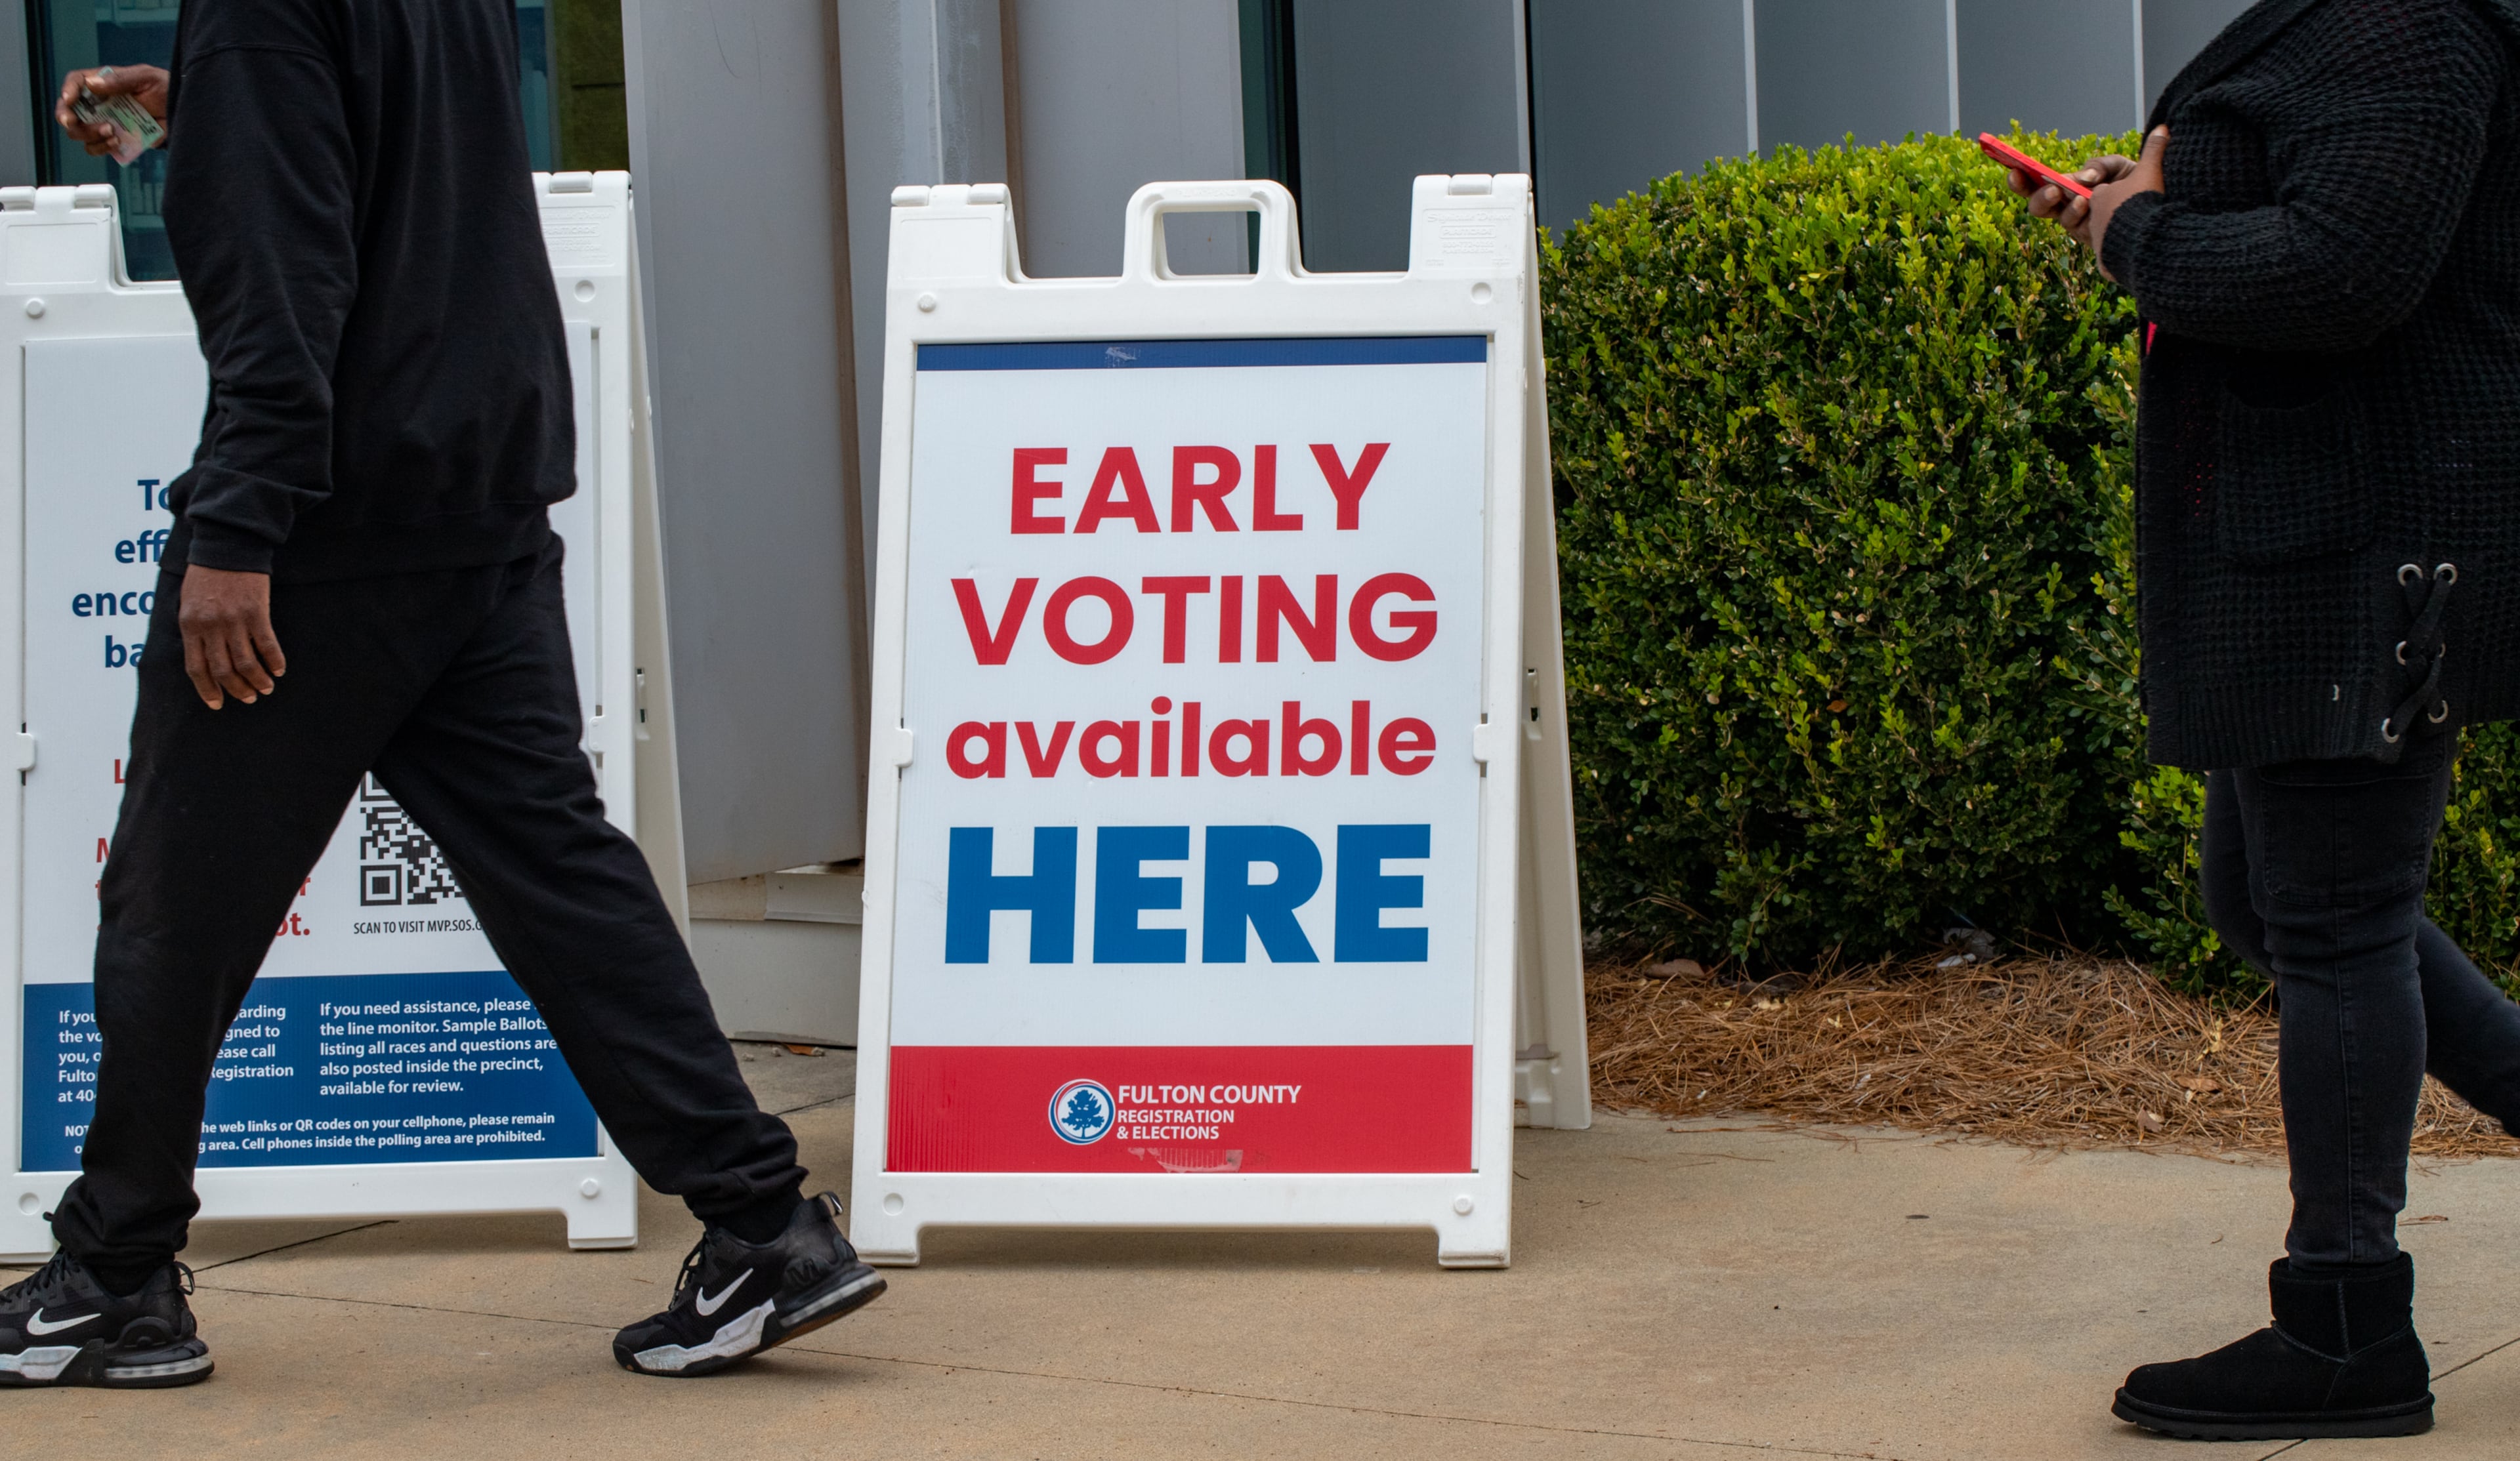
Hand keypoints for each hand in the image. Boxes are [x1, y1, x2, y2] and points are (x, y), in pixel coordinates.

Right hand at [56, 64, 169, 157]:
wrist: (180, 111)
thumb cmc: (163, 88)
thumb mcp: (145, 77)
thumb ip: (120, 79)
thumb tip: (92, 84)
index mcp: (102, 83)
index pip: (75, 82)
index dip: (67, 90)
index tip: (69, 100)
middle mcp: (98, 103)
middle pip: (68, 112)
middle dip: (70, 120)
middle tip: (81, 123)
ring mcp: (104, 122)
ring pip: (79, 133)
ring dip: (90, 135)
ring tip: (112, 132)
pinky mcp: (113, 138)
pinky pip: (96, 148)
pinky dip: (102, 147)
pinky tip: (117, 142)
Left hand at [179, 568, 285, 709]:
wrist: (227, 547)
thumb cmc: (206, 575)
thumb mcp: (188, 603)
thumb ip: (194, 629)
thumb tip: (204, 657)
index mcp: (190, 626)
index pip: (196, 668)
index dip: (207, 690)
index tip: (217, 704)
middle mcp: (210, 627)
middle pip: (223, 670)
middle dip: (237, 689)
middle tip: (249, 698)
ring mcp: (234, 620)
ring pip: (246, 663)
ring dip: (257, 680)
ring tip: (266, 688)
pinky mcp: (256, 612)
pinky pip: (267, 645)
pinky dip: (274, 661)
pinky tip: (278, 669)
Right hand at [2008, 129, 2167, 277]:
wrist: (2163, 215)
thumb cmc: (2140, 189)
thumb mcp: (2120, 167)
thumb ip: (2100, 165)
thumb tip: (2085, 178)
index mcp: (2071, 187)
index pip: (2039, 184)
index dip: (2022, 179)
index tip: (2013, 169)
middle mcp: (2070, 207)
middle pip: (2040, 207)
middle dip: (2039, 197)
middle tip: (2053, 189)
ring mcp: (2081, 223)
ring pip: (2060, 218)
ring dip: (2067, 206)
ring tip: (2081, 196)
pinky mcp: (2092, 236)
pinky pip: (2079, 226)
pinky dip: (2081, 212)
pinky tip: (2088, 202)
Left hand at [2083, 128, 2168, 279]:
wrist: (2145, 239)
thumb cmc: (2145, 201)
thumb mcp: (2151, 170)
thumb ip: (2155, 150)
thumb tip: (2163, 128)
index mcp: (2101, 196)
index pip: (2104, 192)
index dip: (2119, 193)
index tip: (2133, 195)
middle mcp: (2093, 219)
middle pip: (2102, 215)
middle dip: (2116, 214)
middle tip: (2136, 214)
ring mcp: (2097, 241)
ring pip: (2106, 236)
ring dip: (2119, 234)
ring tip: (2137, 232)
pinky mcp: (2105, 261)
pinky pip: (2111, 259)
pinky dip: (2121, 255)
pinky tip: (2136, 253)